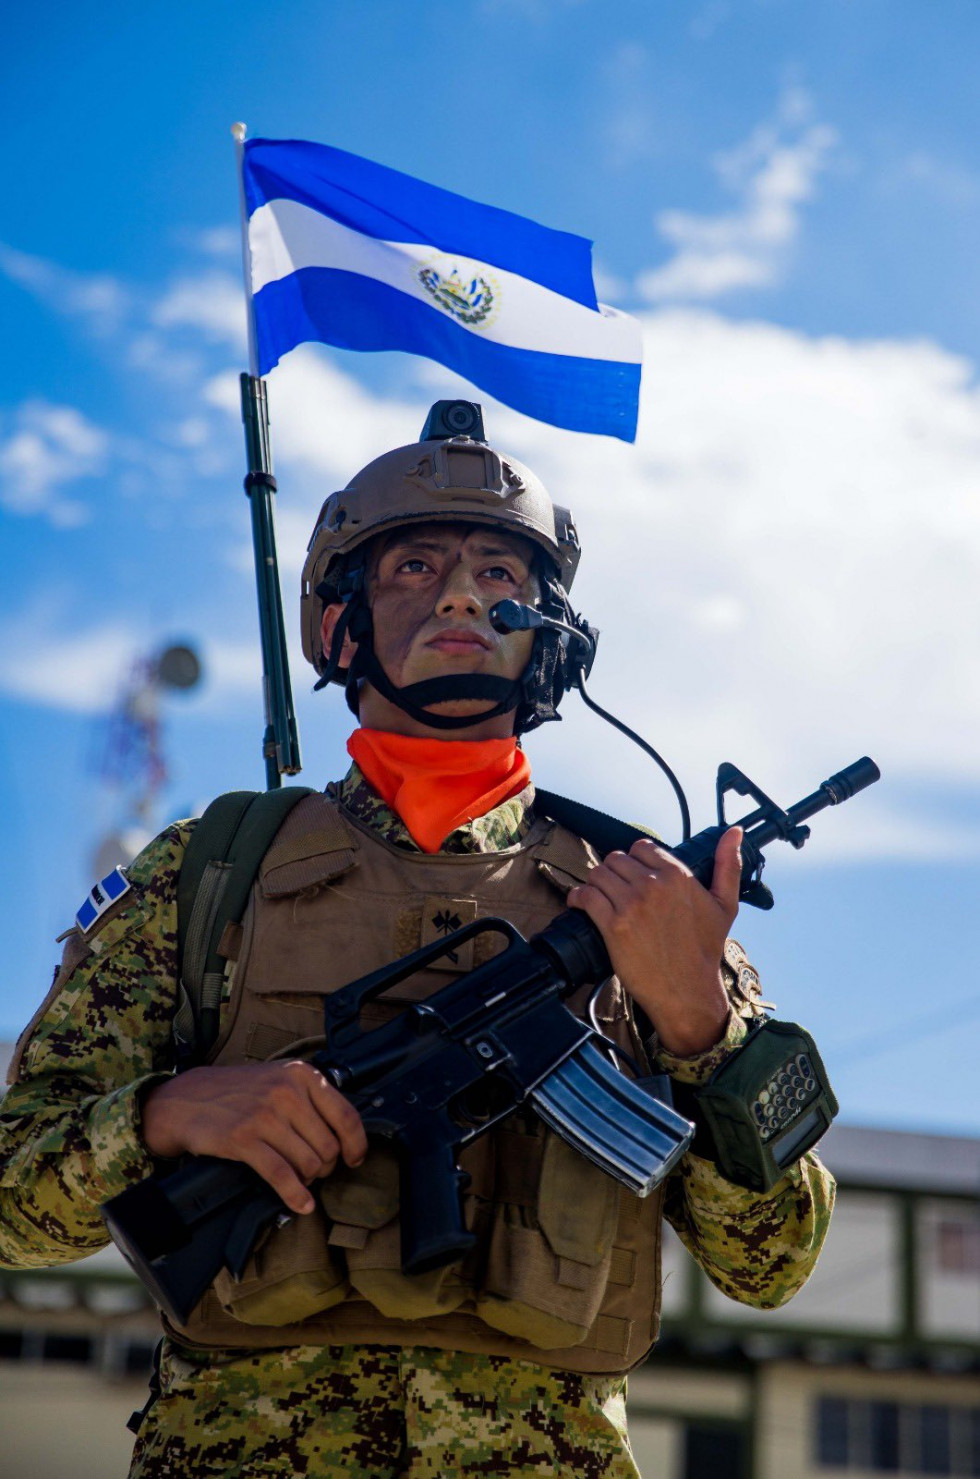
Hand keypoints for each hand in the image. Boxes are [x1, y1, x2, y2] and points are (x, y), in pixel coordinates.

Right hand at [141, 1061, 367, 1214]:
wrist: (189, 1098)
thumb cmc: (240, 1092)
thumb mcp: (281, 1079)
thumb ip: (312, 1099)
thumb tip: (345, 1137)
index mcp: (303, 1075)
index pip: (346, 1116)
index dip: (356, 1144)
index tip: (355, 1159)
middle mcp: (287, 1092)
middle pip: (328, 1146)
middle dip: (325, 1166)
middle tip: (314, 1170)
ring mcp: (265, 1115)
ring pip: (308, 1163)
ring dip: (308, 1180)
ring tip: (300, 1179)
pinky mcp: (244, 1139)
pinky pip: (281, 1175)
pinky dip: (295, 1195)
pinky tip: (301, 1204)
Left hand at [567, 826, 742, 1056]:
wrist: (688, 991)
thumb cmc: (706, 950)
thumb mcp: (726, 905)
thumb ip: (729, 865)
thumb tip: (734, 832)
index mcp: (678, 876)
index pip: (642, 847)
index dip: (636, 860)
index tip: (635, 874)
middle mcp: (653, 885)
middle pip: (616, 859)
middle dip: (614, 871)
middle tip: (616, 887)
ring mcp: (632, 905)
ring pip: (598, 874)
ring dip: (596, 883)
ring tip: (600, 895)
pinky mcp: (613, 926)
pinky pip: (586, 897)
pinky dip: (578, 897)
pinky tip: (581, 902)